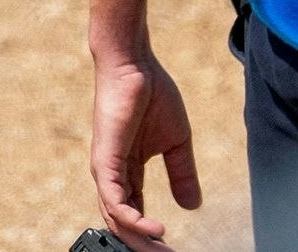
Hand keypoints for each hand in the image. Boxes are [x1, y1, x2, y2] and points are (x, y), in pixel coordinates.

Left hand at [89, 49, 201, 251]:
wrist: (135, 65)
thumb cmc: (152, 96)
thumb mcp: (176, 143)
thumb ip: (181, 174)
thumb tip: (192, 207)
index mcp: (128, 173)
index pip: (136, 215)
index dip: (152, 237)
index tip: (174, 250)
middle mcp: (112, 176)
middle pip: (124, 224)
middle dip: (146, 246)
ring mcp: (106, 170)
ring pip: (117, 219)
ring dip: (141, 240)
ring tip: (164, 251)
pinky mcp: (104, 161)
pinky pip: (114, 201)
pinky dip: (133, 221)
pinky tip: (156, 231)